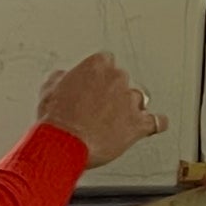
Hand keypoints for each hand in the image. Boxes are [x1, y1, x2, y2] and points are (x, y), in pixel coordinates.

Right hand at [38, 51, 165, 167]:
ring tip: (116, 121)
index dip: (100, 75)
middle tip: (100, 107)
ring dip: (129, 108)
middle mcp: (117, 79)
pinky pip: (157, 122)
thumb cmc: (55, 119)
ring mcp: (129, 101)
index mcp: (97, 65)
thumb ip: (63, 78)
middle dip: (113, 92)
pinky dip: (156, 123)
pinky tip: (156, 124)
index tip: (96, 83)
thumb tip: (65, 77)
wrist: (63, 144)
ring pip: (138, 99)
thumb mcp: (49, 89)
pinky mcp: (138, 124)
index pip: (106, 61)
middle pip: (122, 79)